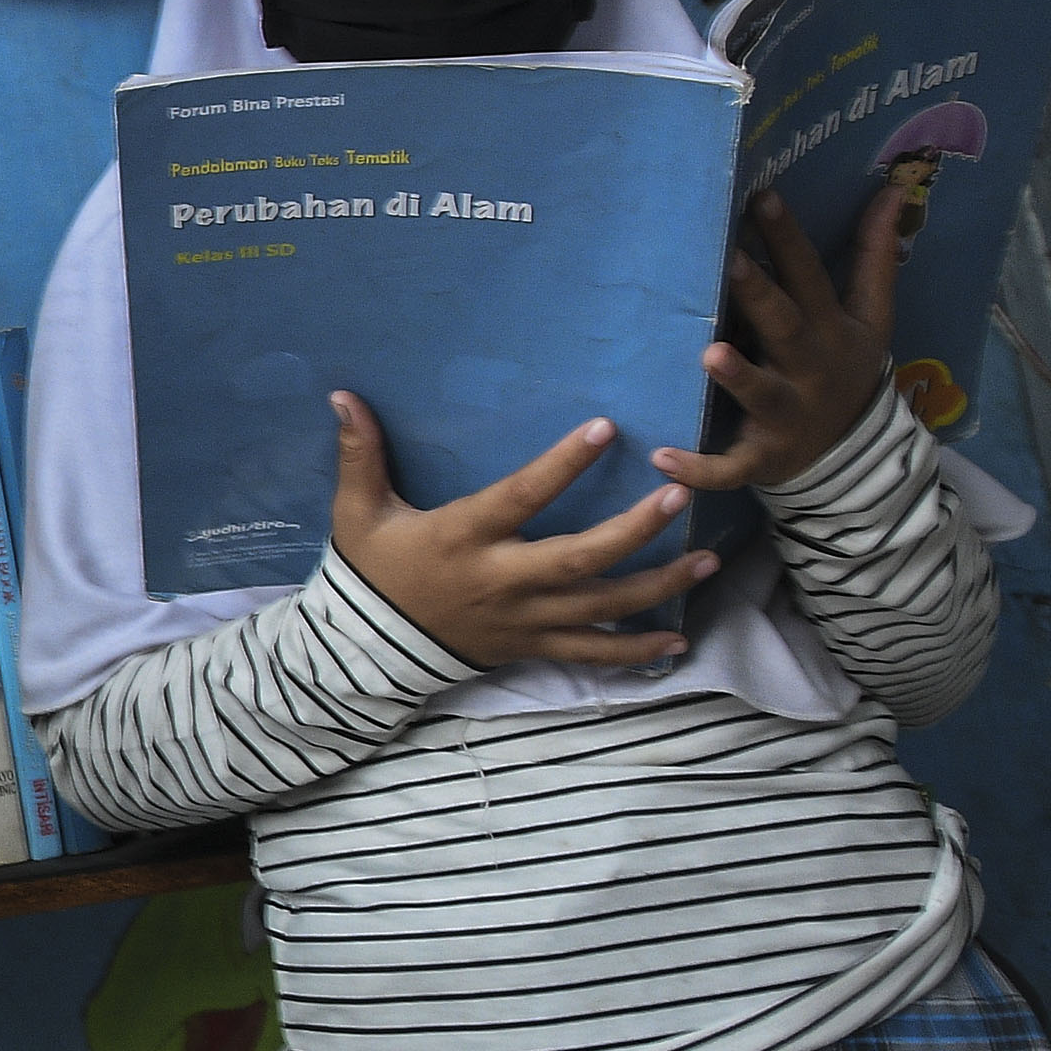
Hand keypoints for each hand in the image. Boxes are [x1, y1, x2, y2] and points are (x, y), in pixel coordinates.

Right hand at [328, 395, 712, 671]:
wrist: (369, 648)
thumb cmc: (373, 569)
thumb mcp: (358, 511)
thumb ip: (359, 455)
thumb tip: (343, 396)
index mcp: (463, 539)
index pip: (520, 498)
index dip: (561, 466)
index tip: (603, 429)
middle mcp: (501, 581)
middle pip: (578, 561)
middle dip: (633, 531)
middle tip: (679, 495)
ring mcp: (522, 620)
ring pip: (600, 608)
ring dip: (657, 585)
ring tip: (707, 558)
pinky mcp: (531, 647)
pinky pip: (592, 654)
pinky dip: (636, 651)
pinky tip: (678, 639)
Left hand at [654, 186, 897, 492]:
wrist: (855, 455)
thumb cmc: (844, 365)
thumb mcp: (871, 316)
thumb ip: (875, 255)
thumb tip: (892, 188)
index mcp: (831, 328)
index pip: (810, 276)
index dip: (789, 239)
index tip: (762, 198)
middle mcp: (810, 366)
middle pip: (784, 325)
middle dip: (758, 295)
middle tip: (728, 260)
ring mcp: (788, 413)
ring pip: (762, 393)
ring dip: (738, 375)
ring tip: (709, 354)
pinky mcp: (763, 457)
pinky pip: (730, 465)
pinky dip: (699, 467)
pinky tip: (661, 458)